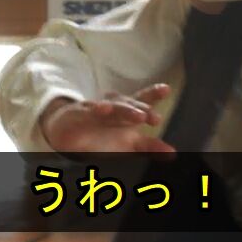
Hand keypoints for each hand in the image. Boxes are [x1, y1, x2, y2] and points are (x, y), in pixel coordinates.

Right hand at [39, 85, 176, 154]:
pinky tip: (103, 109)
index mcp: (128, 113)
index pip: (142, 101)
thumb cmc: (103, 137)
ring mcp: (97, 110)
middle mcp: (114, 108)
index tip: (166, 89)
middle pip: (129, 104)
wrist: (68, 135)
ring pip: (113, 107)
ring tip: (139, 116)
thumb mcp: (130, 144)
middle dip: (141, 108)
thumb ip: (151, 147)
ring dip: (126, 110)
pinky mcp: (79, 114)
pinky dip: (95, 109)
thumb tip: (173, 153)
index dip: (154, 93)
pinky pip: (88, 110)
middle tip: (153, 117)